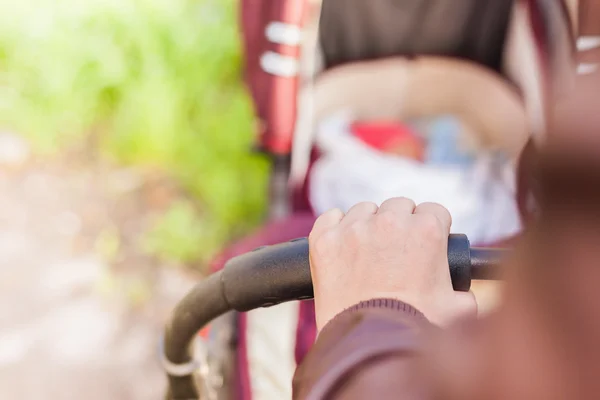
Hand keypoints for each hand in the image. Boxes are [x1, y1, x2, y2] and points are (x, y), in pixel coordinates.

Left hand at [309, 197, 475, 330]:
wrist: (368, 347)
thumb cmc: (414, 330)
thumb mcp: (458, 310)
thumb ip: (465, 292)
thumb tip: (464, 294)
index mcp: (427, 230)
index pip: (433, 211)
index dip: (432, 228)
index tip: (424, 243)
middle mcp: (390, 221)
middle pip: (399, 207)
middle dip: (400, 224)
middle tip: (396, 252)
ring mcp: (354, 228)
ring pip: (364, 210)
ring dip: (368, 225)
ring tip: (368, 254)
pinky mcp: (324, 239)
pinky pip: (330, 217)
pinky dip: (336, 228)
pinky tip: (342, 247)